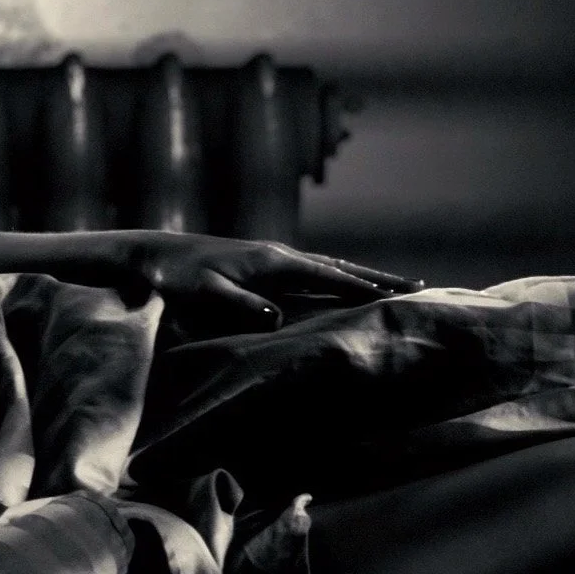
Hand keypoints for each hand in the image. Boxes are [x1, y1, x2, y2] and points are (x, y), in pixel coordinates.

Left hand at [120, 231, 423, 331]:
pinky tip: (344, 285)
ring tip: (396, 285)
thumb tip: (277, 319)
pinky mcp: (260, 265)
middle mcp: (279, 256)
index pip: (333, 277)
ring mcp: (271, 258)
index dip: (369, 289)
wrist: (152, 254)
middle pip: (342, 267)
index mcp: (274, 262)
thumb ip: (239, 305)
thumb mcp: (205, 294)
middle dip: (381, 279)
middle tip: (423, 288)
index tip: (407, 298)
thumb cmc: (176, 278)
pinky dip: (337, 276)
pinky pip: (311, 271)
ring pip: (329, 266)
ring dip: (363, 275)